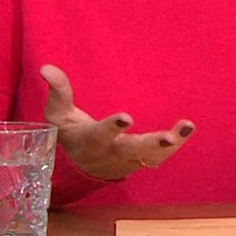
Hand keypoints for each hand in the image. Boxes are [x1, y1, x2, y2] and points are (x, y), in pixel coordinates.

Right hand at [40, 64, 193, 181]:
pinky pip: (161, 156)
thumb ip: (58, 92)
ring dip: (171, 143)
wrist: (85, 167)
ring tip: (187, 126)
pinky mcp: (142, 161)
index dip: (112, 127)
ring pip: (151, 156)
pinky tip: (189, 127)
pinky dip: (177, 143)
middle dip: (149, 144)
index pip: (100, 135)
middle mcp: (111, 154)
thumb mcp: (58, 116)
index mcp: (89, 142)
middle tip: (167, 136)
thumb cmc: (71, 134)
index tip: (126, 117)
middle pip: (131, 151)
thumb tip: (46, 68)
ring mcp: (129, 160)